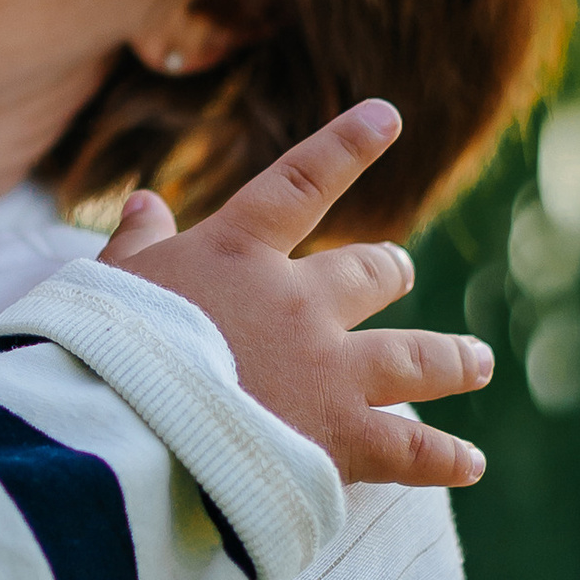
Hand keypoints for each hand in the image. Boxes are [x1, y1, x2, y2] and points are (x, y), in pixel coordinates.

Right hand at [99, 100, 492, 488]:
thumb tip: (146, 202)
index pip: (301, 181)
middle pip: (368, 273)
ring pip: (415, 356)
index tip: (388, 116)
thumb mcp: (105, 288)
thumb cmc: (100, 356)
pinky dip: (445, 455)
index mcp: (236, 254)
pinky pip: (412, 446)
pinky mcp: (343, 438)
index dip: (347, 145)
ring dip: (452, 358)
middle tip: (402, 271)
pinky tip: (471, 462)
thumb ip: (136, 245)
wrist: (128, 436)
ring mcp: (329, 371)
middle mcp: (297, 303)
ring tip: (478, 359)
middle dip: (390, 271)